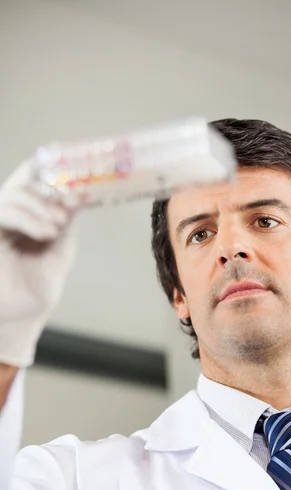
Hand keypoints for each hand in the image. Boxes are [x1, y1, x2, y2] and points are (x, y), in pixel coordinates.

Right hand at [0, 160, 78, 366]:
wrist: (24, 314)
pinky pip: (3, 211)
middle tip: (73, 200)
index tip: (80, 175)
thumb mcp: (60, 250)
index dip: (55, 172)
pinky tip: (46, 232)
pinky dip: (27, 217)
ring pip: (13, 194)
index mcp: (29, 215)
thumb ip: (66, 224)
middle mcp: (11, 214)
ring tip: (57, 226)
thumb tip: (81, 196)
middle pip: (24, 181)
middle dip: (51, 187)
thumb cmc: (39, 284)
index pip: (36, 182)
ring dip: (40, 206)